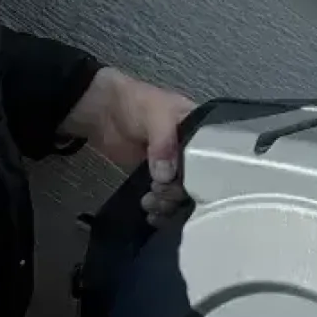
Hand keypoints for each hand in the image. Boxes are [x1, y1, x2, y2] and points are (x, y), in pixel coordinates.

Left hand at [63, 66, 195, 222]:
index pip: (212, 160)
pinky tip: (151, 213)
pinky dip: (160, 209)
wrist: (103, 111)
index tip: (184, 183)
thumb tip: (166, 176)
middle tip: (159, 189)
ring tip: (150, 202)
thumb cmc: (135, 103)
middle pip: (197, 182)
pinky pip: (166, 198)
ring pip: (181, 194)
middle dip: (177, 192)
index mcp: (201, 131)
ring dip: (167, 203)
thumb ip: (164, 142)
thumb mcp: (155, 113)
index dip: (201, 176)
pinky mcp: (158, 178)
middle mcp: (192, 151)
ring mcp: (175, 166)